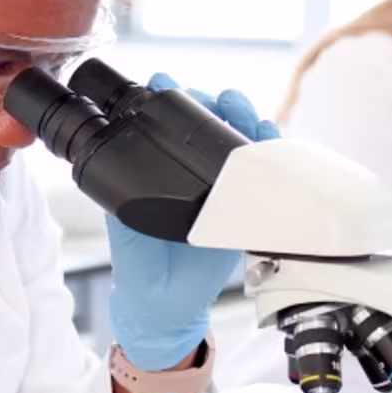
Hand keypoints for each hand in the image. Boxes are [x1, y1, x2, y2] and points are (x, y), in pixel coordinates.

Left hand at [104, 74, 279, 370]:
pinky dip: (270, 148)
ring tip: (241, 110)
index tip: (166, 84)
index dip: (170, 99)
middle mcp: (190, 174)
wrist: (166, 308)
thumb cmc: (141, 269)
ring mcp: (219, 187)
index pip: (166, 125)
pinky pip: (263, 171)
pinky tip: (268, 136)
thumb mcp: (123, 232)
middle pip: (208, 123)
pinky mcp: (244, 206)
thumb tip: (123, 169)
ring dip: (243, 117)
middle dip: (214, 102)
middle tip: (216, 99)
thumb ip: (122, 204)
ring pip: (237, 139)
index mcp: (157, 173)